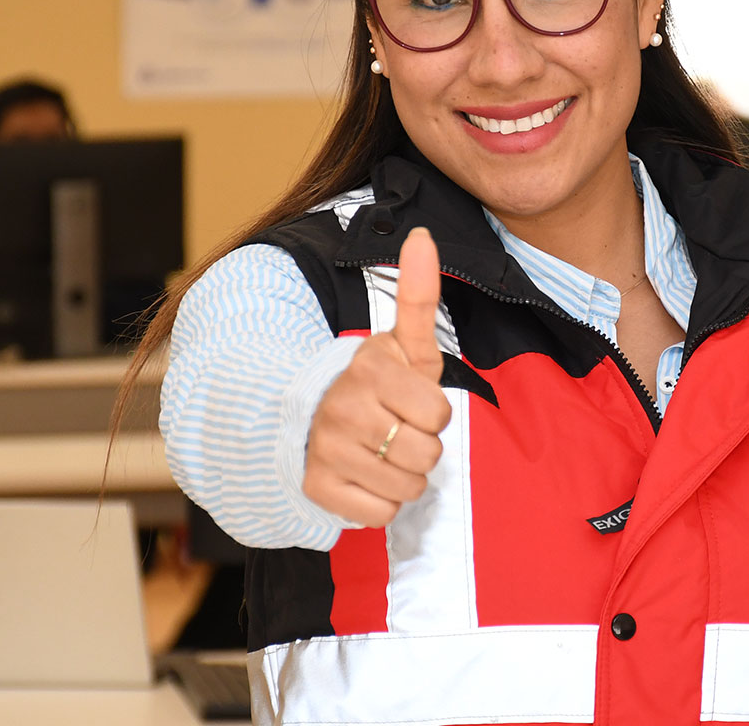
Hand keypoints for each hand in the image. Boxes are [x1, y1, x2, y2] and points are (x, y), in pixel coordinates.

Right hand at [304, 227, 451, 527]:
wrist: (309, 421)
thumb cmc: (376, 385)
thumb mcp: (401, 343)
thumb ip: (417, 292)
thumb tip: (421, 234)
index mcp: (368, 369)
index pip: (439, 414)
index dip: (432, 412)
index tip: (408, 401)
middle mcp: (342, 408)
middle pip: (427, 455)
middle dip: (421, 447)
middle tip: (395, 430)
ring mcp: (326, 450)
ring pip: (407, 487)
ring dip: (404, 476)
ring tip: (381, 452)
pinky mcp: (316, 489)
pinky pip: (379, 513)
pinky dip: (379, 502)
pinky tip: (363, 477)